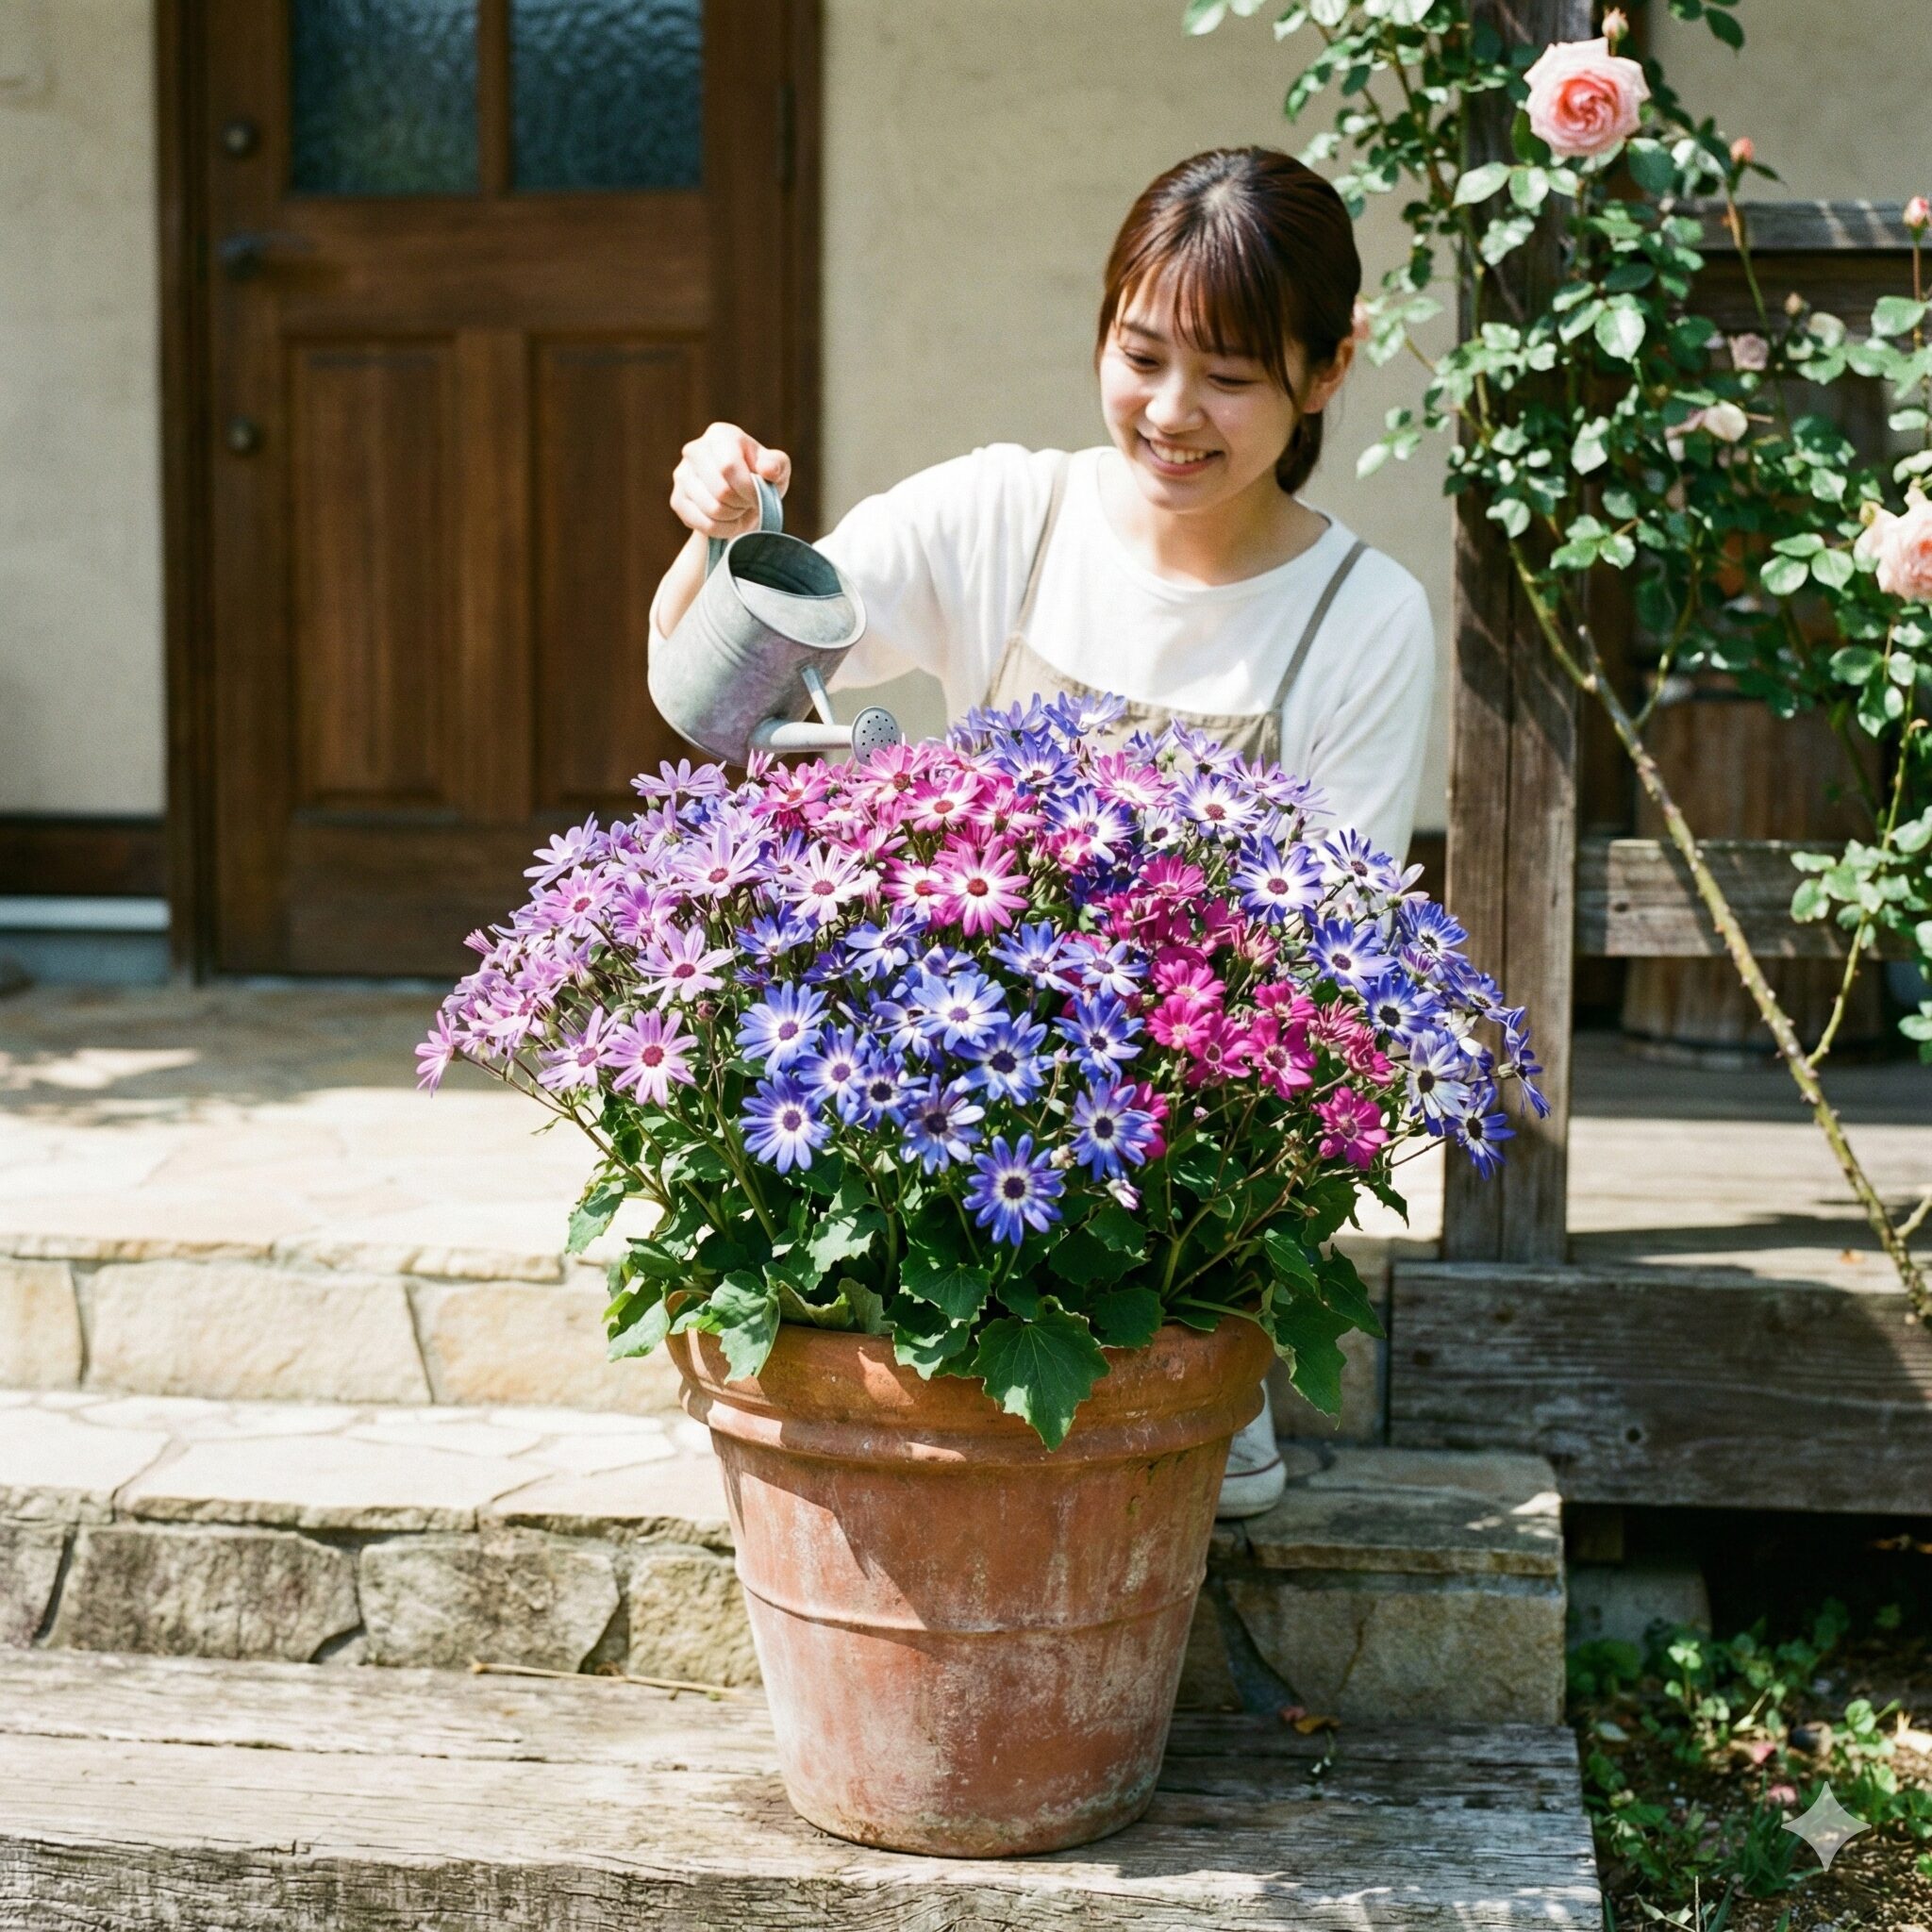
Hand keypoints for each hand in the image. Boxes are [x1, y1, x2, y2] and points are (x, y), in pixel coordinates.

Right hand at [670, 422, 790, 542]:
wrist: (740, 498)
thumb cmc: (760, 478)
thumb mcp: (777, 468)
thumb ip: (777, 464)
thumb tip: (768, 470)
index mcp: (720, 434)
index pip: (729, 466)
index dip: (748, 489)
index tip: (760, 498)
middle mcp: (695, 450)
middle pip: (720, 490)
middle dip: (742, 504)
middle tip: (749, 504)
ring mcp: (681, 475)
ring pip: (712, 509)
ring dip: (734, 517)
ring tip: (740, 510)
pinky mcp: (677, 499)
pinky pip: (702, 524)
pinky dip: (722, 529)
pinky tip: (729, 521)